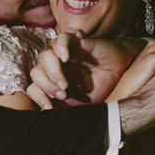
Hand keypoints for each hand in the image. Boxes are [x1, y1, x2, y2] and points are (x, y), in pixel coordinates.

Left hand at [27, 32, 145, 108]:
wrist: (120, 72)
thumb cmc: (101, 87)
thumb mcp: (82, 104)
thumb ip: (65, 108)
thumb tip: (45, 115)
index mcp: (53, 82)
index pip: (34, 86)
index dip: (38, 96)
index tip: (49, 107)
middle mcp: (55, 67)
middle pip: (36, 71)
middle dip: (47, 85)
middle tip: (64, 93)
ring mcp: (64, 54)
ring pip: (45, 55)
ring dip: (53, 71)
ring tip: (66, 84)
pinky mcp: (75, 42)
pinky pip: (61, 39)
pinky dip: (61, 47)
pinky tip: (67, 58)